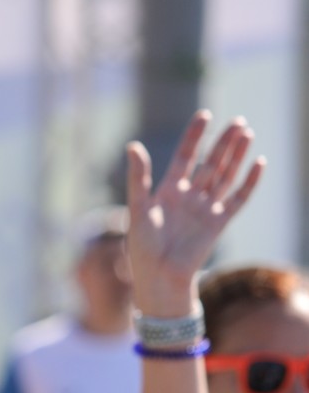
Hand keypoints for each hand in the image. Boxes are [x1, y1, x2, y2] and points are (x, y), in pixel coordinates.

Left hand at [126, 111, 263, 315]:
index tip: (204, 115)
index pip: (185, 156)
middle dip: (223, 143)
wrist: (159, 277)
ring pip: (225, 176)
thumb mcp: (137, 209)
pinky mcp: (219, 223)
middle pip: (210, 163)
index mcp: (168, 191)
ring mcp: (206, 209)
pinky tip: (258, 163)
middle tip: (237, 121)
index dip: (195, 137)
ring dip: (237, 156)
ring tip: (247, 133)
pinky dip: (249, 182)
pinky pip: (238, 199)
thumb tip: (132, 145)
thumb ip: (138, 178)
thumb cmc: (142, 247)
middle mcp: (189, 197)